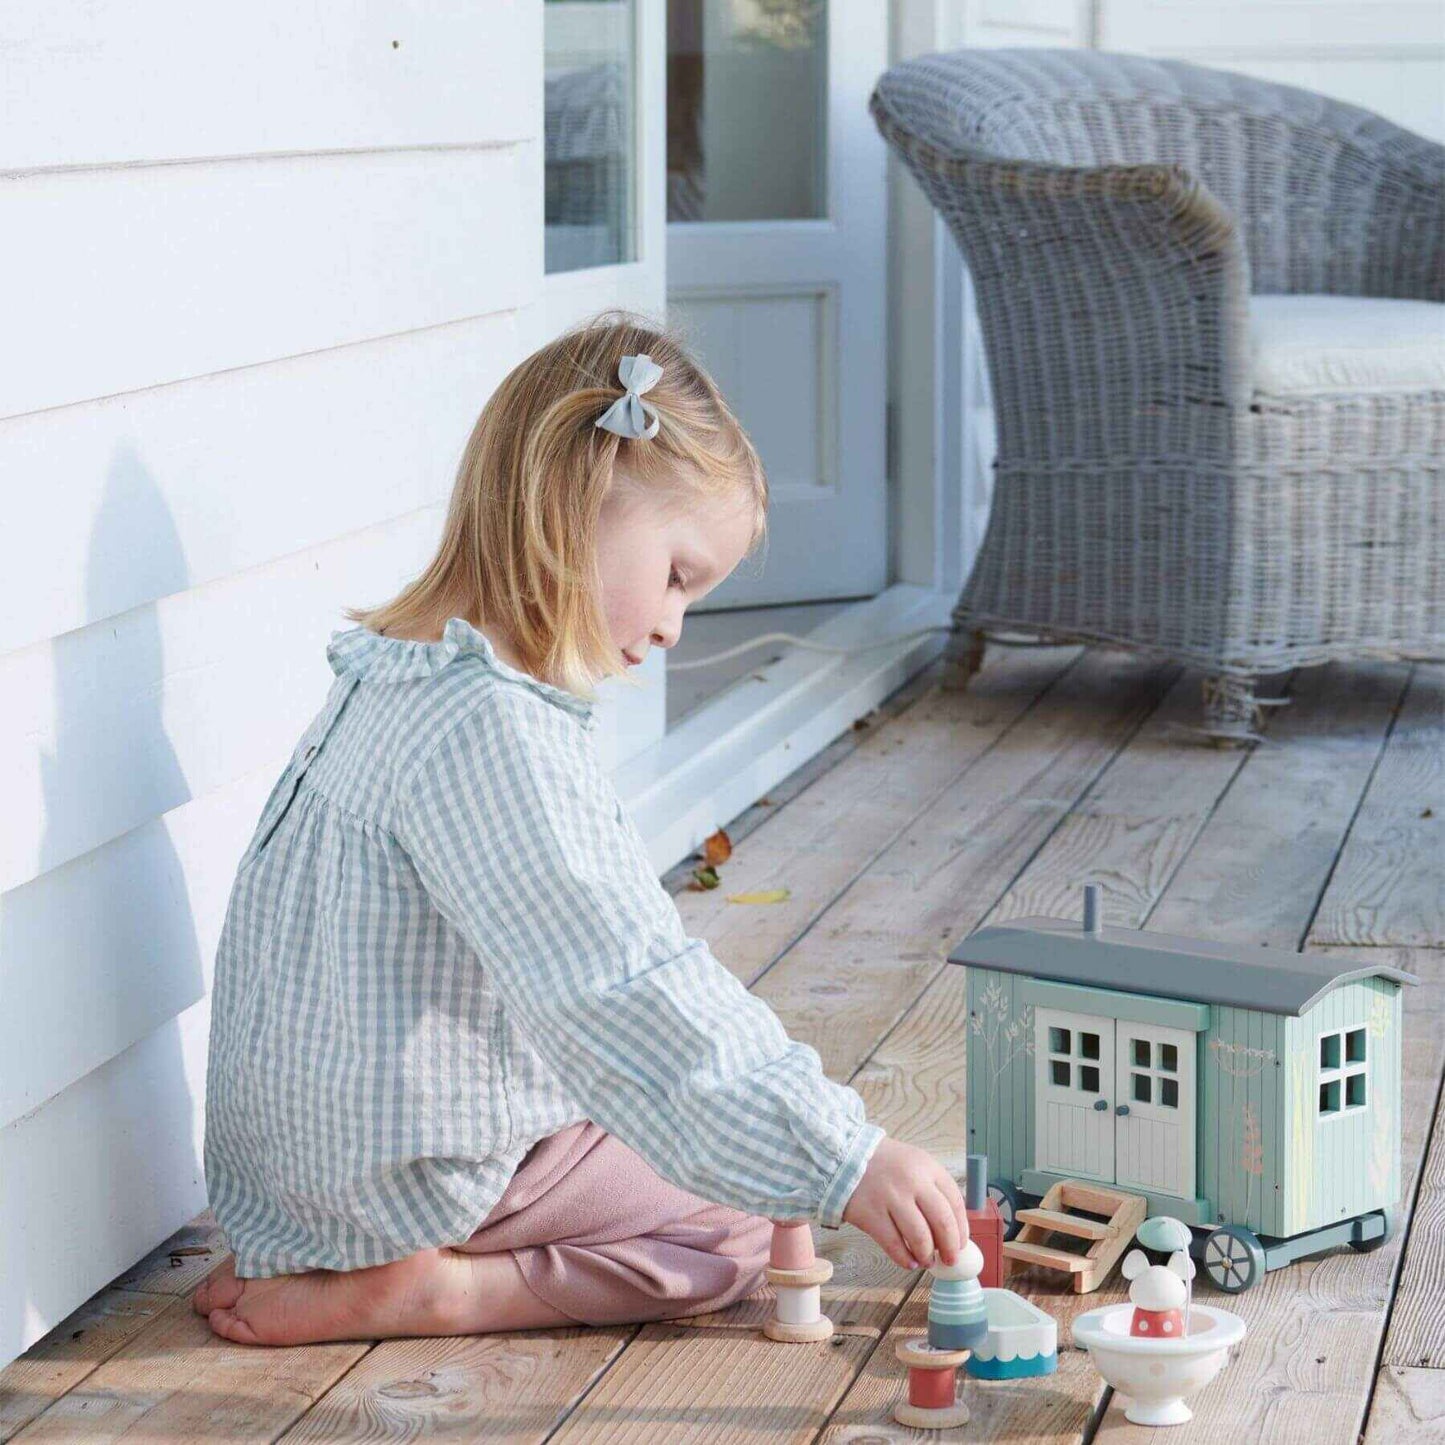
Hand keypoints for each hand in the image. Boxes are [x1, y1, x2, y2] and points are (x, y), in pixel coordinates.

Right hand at [842, 1136, 967, 1269]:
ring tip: (926, 1260)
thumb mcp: (915, 1164)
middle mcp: (911, 1181)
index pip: (955, 1202)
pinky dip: (905, 1259)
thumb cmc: (885, 1164)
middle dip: (950, 1247)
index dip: (961, 1229)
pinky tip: (909, 1261)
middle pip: (942, 1222)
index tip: (961, 1244)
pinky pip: (894, 1245)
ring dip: (927, 1255)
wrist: (844, 1156)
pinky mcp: (871, 1214)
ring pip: (920, 1237)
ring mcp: (890, 1198)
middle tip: (950, 1259)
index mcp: (927, 1167)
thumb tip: (953, 1230)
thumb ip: (934, 1190)